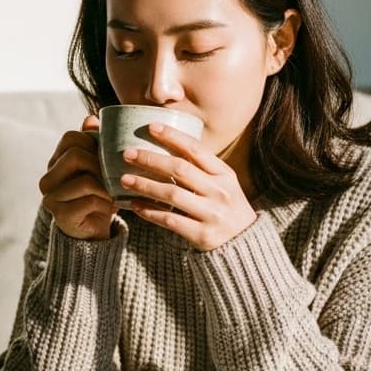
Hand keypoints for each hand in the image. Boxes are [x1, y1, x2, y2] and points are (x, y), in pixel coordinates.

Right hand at [40, 115, 118, 240]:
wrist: (93, 232)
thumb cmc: (98, 195)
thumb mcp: (99, 167)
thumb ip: (95, 143)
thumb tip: (92, 118)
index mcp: (55, 162)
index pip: (71, 137)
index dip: (93, 142)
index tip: (107, 154)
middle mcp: (48, 178)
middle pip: (76, 155)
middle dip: (101, 164)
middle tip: (114, 174)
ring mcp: (51, 198)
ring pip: (85, 179)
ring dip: (107, 186)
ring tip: (115, 192)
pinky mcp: (61, 216)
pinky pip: (90, 200)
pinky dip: (105, 202)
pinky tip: (110, 207)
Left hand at [120, 122, 256, 251]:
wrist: (245, 243)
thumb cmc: (226, 207)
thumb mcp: (223, 183)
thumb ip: (202, 168)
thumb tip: (167, 146)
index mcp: (224, 174)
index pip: (196, 150)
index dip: (173, 137)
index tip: (151, 127)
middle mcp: (219, 192)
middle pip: (180, 170)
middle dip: (151, 159)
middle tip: (128, 153)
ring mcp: (211, 214)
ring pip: (172, 194)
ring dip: (145, 185)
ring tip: (125, 179)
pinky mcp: (201, 235)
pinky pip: (170, 220)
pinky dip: (150, 211)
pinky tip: (135, 205)